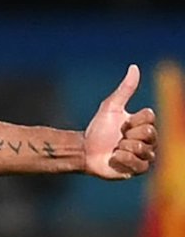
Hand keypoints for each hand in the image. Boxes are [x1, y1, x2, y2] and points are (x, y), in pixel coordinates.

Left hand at [84, 64, 157, 179]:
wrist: (85, 150)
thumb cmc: (98, 129)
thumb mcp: (111, 107)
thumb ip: (125, 89)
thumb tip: (134, 67)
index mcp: (144, 124)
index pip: (150, 117)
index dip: (134, 119)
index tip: (122, 123)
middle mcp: (148, 140)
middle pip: (150, 133)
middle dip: (128, 135)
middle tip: (118, 137)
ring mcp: (145, 156)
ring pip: (144, 149)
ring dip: (124, 147)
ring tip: (115, 148)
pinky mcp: (138, 170)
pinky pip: (139, 164)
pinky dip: (123, 159)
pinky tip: (114, 157)